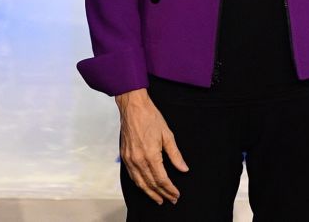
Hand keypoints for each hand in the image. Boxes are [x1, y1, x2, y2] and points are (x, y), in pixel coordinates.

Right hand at [116, 88, 186, 204]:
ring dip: (150, 193)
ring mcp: (130, 160)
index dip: (170, 189)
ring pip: (140, 183)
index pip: (162, 179)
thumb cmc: (151, 118)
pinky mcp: (125, 157)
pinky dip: (139, 184)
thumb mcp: (167, 135)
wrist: (133, 108)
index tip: (176, 194)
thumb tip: (183, 169)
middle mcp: (138, 160)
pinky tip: (145, 187)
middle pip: (151, 184)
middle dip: (162, 194)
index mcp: (151, 155)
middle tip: (171, 200)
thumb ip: (175, 155)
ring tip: (159, 199)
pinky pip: (132, 176)